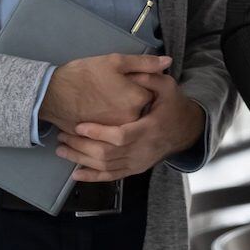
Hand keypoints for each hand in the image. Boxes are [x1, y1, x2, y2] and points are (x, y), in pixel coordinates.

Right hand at [40, 53, 171, 130]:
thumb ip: (144, 63)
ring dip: (122, 112)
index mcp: (138, 99)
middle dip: (133, 100)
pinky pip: (114, 131)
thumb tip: (168, 62)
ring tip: (106, 99)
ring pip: (128, 121)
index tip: (127, 80)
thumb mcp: (115, 61)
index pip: (152, 93)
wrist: (52, 94)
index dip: (140, 85)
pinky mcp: (102, 139)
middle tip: (114, 90)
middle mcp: (131, 119)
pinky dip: (110, 123)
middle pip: (141, 109)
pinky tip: (100, 111)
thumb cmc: (85, 74)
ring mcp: (117, 131)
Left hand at [55, 72, 203, 180]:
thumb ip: (150, 78)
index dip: (99, 133)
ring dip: (82, 159)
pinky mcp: (136, 169)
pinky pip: (112, 176)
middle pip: (108, 153)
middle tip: (63, 136)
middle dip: (82, 146)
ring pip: (106, 166)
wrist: (187, 130)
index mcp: (151, 128)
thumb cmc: (173, 106)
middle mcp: (144, 149)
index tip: (80, 126)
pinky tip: (76, 173)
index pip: (121, 136)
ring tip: (63, 149)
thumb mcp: (168, 87)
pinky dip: (93, 176)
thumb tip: (133, 72)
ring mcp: (139, 162)